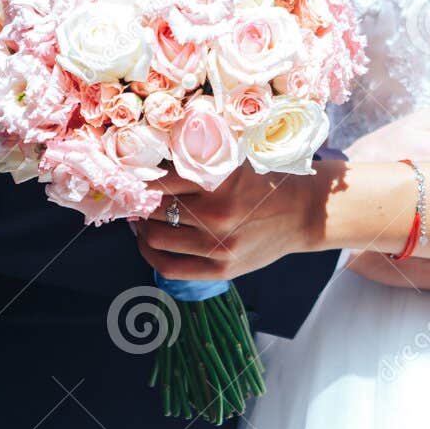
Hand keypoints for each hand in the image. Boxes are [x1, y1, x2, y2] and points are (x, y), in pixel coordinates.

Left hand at [134, 168, 316, 282]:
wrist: (304, 212)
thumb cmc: (266, 180)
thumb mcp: (235, 160)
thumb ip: (198, 158)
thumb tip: (148, 160)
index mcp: (219, 181)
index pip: (158, 180)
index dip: (135, 178)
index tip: (126, 174)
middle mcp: (217, 214)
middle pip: (153, 209)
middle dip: (136, 201)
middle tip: (131, 195)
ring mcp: (219, 246)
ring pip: (155, 238)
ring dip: (140, 226)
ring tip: (139, 216)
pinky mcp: (221, 270)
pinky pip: (169, 268)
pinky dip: (149, 255)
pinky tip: (147, 243)